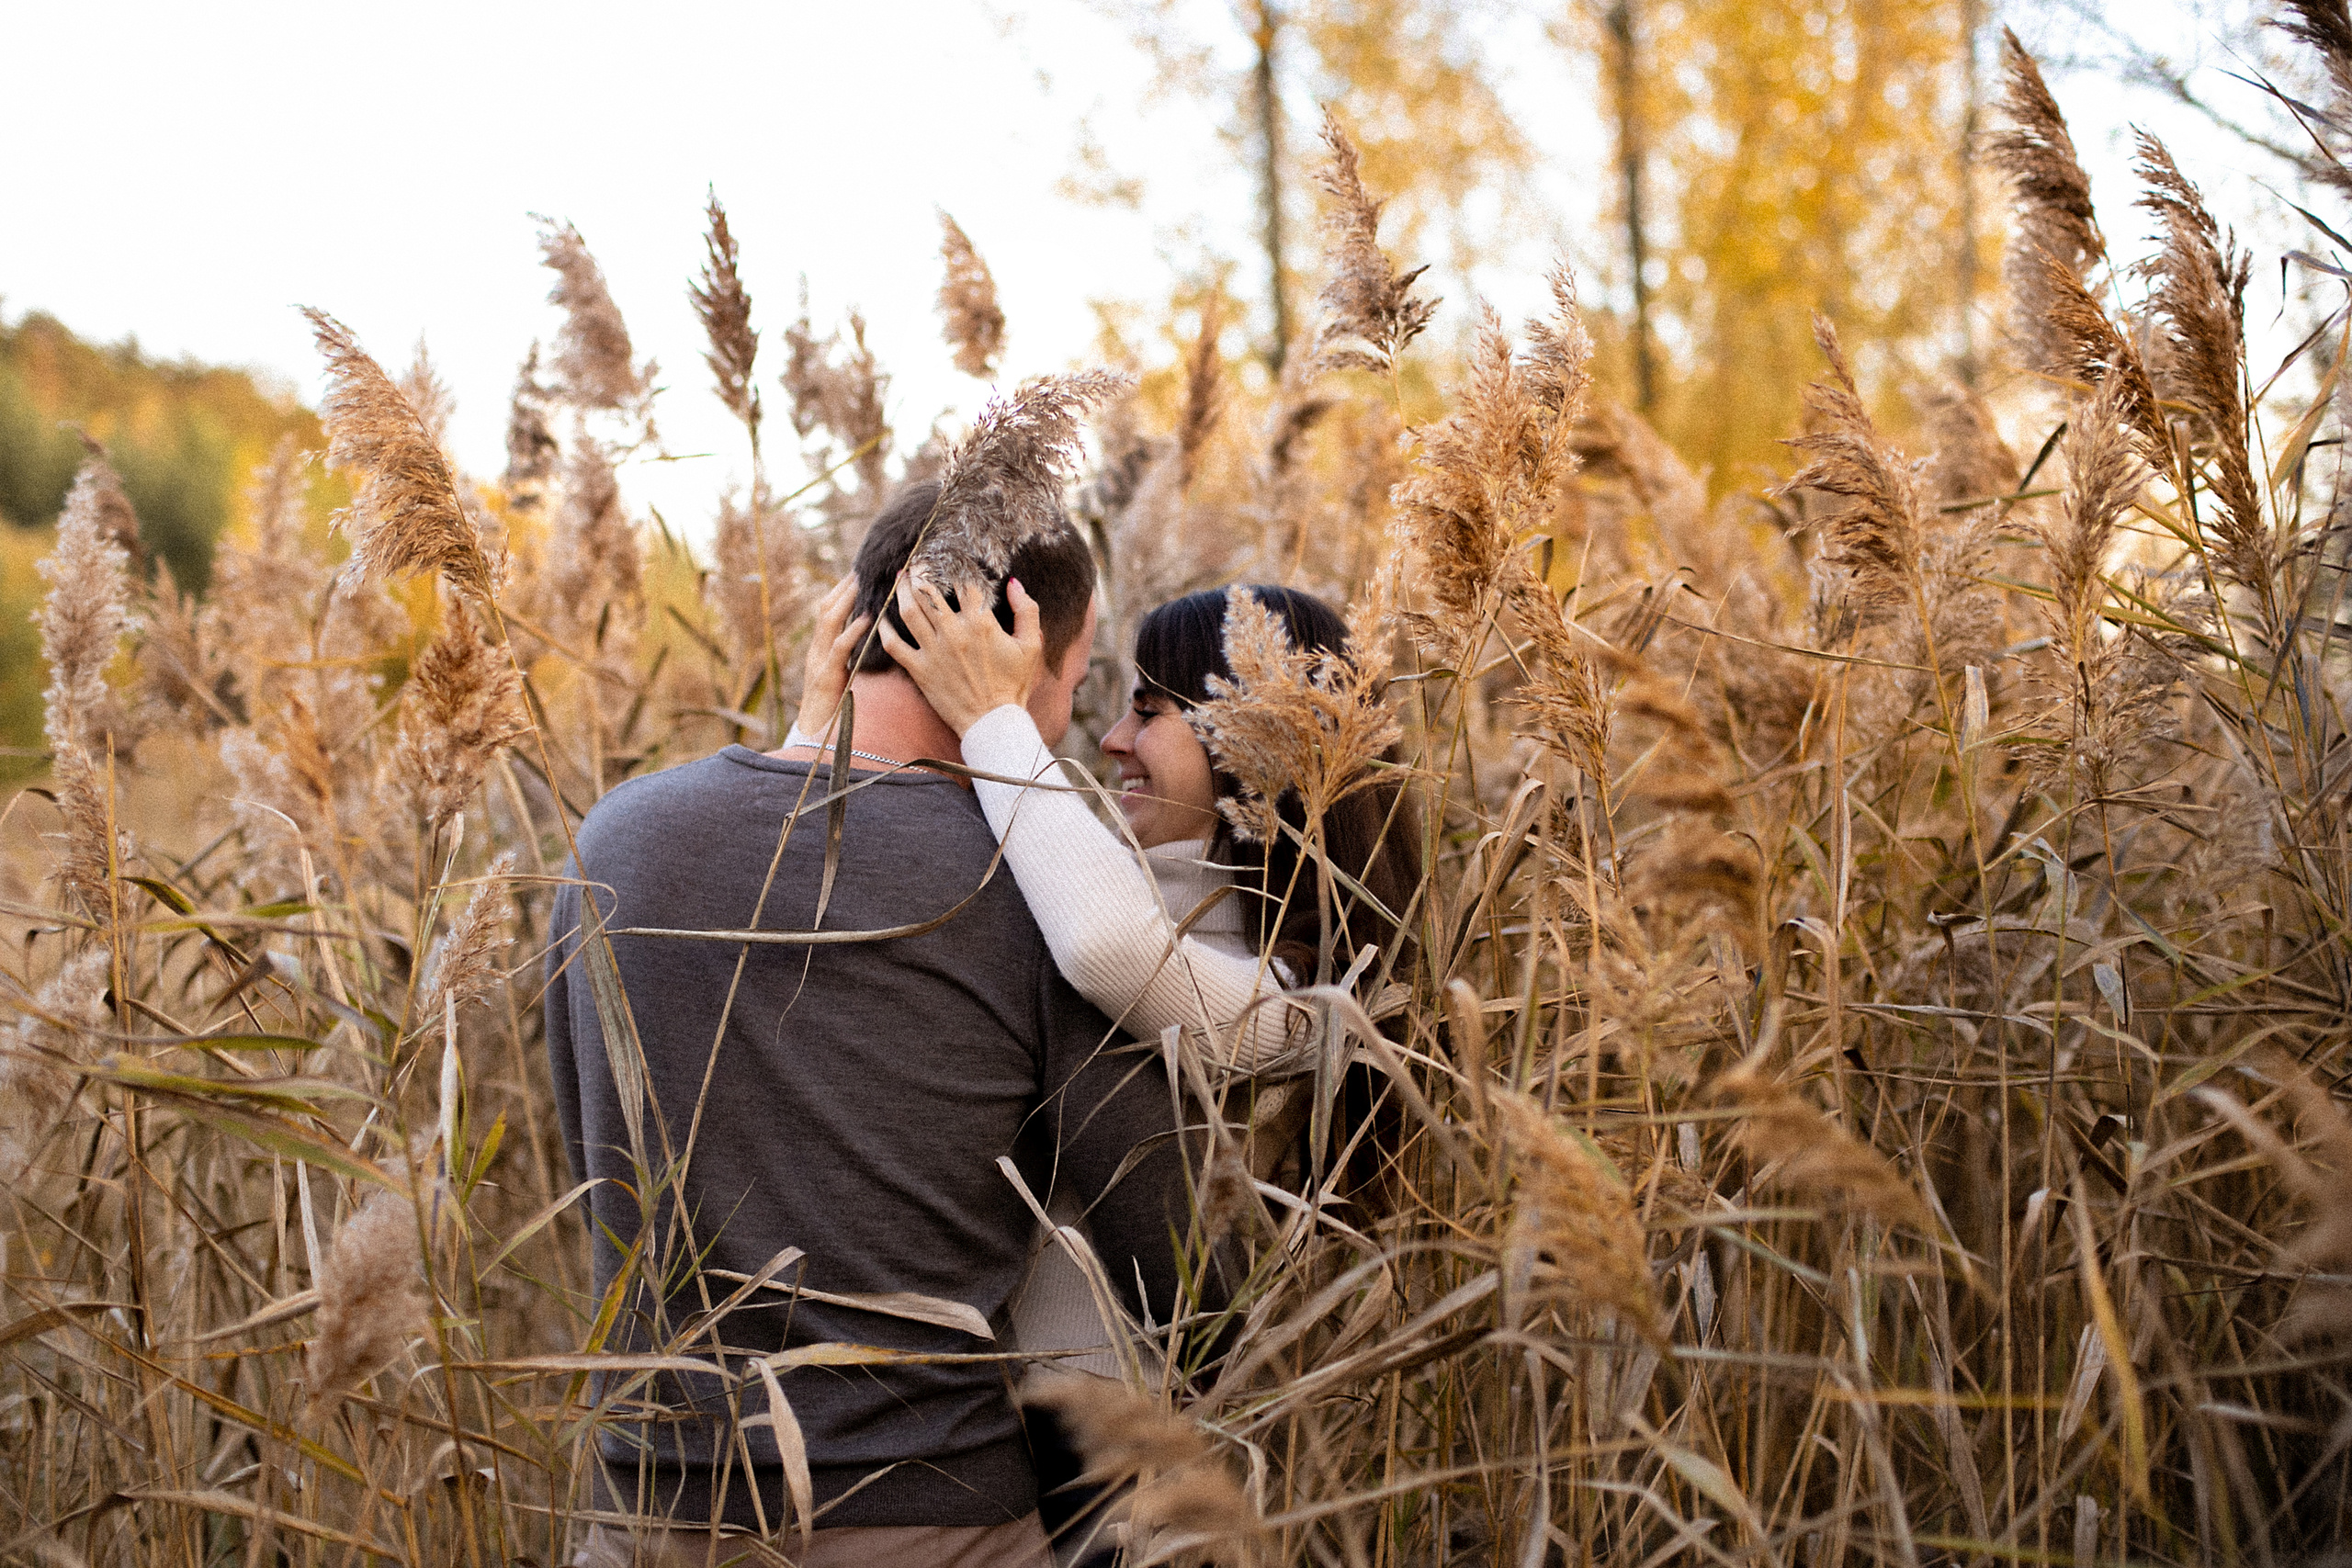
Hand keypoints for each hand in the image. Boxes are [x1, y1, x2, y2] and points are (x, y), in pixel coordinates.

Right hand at [792, 577, 869, 744]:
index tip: (855, 575)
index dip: (839, 592)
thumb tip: (866, 641)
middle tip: (860, 570)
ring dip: (846, 601)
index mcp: (819, 650)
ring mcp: (818, 662)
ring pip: (829, 622)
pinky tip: (867, 619)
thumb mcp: (839, 677)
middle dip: (842, 589)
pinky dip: (852, 631)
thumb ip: (848, 658)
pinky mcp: (826, 676)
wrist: (814, 735)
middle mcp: (816, 651)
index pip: (827, 612)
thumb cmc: (831, 708)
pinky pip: (839, 648)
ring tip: (862, 584)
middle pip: (825, 610)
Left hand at [879, 572, 1043, 735]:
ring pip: (909, 612)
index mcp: (980, 623)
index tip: (950, 556)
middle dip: (920, 571)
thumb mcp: (1031, 646)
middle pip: (929, 591)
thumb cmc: (1014, 685)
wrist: (993, 723)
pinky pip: (893, 645)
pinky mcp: (920, 670)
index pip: (963, 582)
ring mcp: (933, 652)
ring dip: (902, 591)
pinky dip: (884, 629)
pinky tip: (881, 618)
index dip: (956, 565)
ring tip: (900, 579)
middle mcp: (953, 633)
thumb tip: (1013, 582)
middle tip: (915, 562)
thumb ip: (1027, 610)